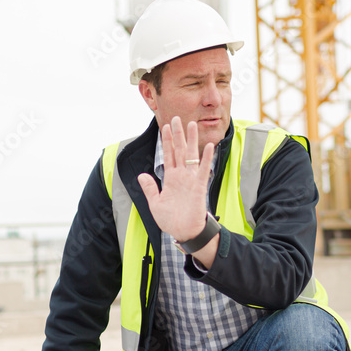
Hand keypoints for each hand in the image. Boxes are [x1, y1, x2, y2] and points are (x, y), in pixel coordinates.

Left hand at [137, 117, 214, 241]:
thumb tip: (142, 175)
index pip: (168, 156)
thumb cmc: (171, 220)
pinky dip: (206, 159)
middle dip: (178, 134)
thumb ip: (150, 188)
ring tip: (191, 125)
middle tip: (176, 118)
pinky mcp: (199, 187)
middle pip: (179, 150)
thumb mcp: (156, 203)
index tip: (165, 127)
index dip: (167, 142)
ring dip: (191, 140)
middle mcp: (181, 176)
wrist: (185, 232)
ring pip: (191, 156)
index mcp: (170, 179)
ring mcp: (191, 180)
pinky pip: (203, 170)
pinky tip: (208, 146)